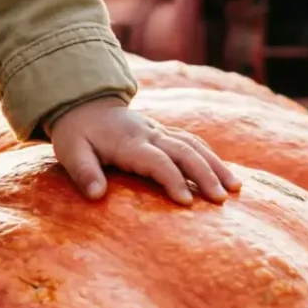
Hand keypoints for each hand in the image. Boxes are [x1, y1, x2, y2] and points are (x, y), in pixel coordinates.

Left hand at [45, 97, 239, 205]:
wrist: (85, 104)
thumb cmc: (77, 134)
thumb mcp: (70, 152)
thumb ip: (84, 172)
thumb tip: (96, 196)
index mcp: (129, 142)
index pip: (157, 161)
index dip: (172, 180)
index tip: (186, 203)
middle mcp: (150, 134)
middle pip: (184, 152)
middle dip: (205, 175)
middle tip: (222, 199)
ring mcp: (160, 131)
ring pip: (194, 145)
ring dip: (216, 166)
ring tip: (236, 189)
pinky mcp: (165, 132)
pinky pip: (193, 141)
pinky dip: (211, 156)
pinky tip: (226, 173)